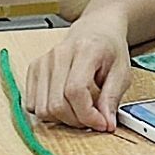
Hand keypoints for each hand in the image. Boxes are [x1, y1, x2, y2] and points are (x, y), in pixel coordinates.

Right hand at [23, 15, 132, 131]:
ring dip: (63, 120)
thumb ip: (112, 98)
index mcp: (85, 50)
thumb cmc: (109, 49)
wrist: (96, 29)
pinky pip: (32, 104)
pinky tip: (66, 105)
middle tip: (94, 120)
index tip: (102, 124)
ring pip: (42, 109)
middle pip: (57, 104)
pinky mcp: (33, 69)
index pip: (75, 91)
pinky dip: (49, 113)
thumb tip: (106, 124)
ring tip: (81, 112)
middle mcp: (58, 55)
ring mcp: (43, 61)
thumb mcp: (122, 72)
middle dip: (77, 121)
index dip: (87, 114)